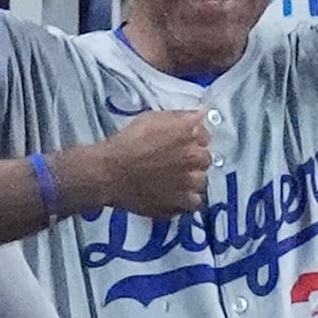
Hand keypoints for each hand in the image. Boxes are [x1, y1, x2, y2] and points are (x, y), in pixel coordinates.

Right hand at [95, 110, 209, 216]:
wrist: (111, 173)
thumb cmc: (128, 142)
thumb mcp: (151, 118)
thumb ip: (180, 117)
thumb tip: (200, 114)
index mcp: (190, 134)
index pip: (206, 135)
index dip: (194, 139)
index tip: (183, 142)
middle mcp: (195, 157)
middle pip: (206, 159)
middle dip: (194, 159)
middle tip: (177, 161)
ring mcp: (191, 182)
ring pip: (202, 181)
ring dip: (192, 180)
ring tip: (175, 180)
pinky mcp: (182, 203)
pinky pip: (194, 202)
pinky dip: (186, 199)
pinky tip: (174, 195)